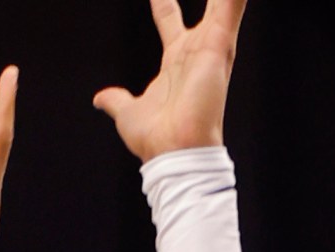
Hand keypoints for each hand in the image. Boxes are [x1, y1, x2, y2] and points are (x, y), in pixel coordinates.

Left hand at [93, 0, 247, 162]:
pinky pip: (232, 4)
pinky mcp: (220, 45)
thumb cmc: (155, 140)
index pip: (167, 16)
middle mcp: (197, 48)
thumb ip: (118, 101)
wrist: (173, 153)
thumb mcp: (128, 112)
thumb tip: (102, 98)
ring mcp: (211, 45)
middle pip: (206, 2)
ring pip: (225, 0)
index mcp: (176, 58)